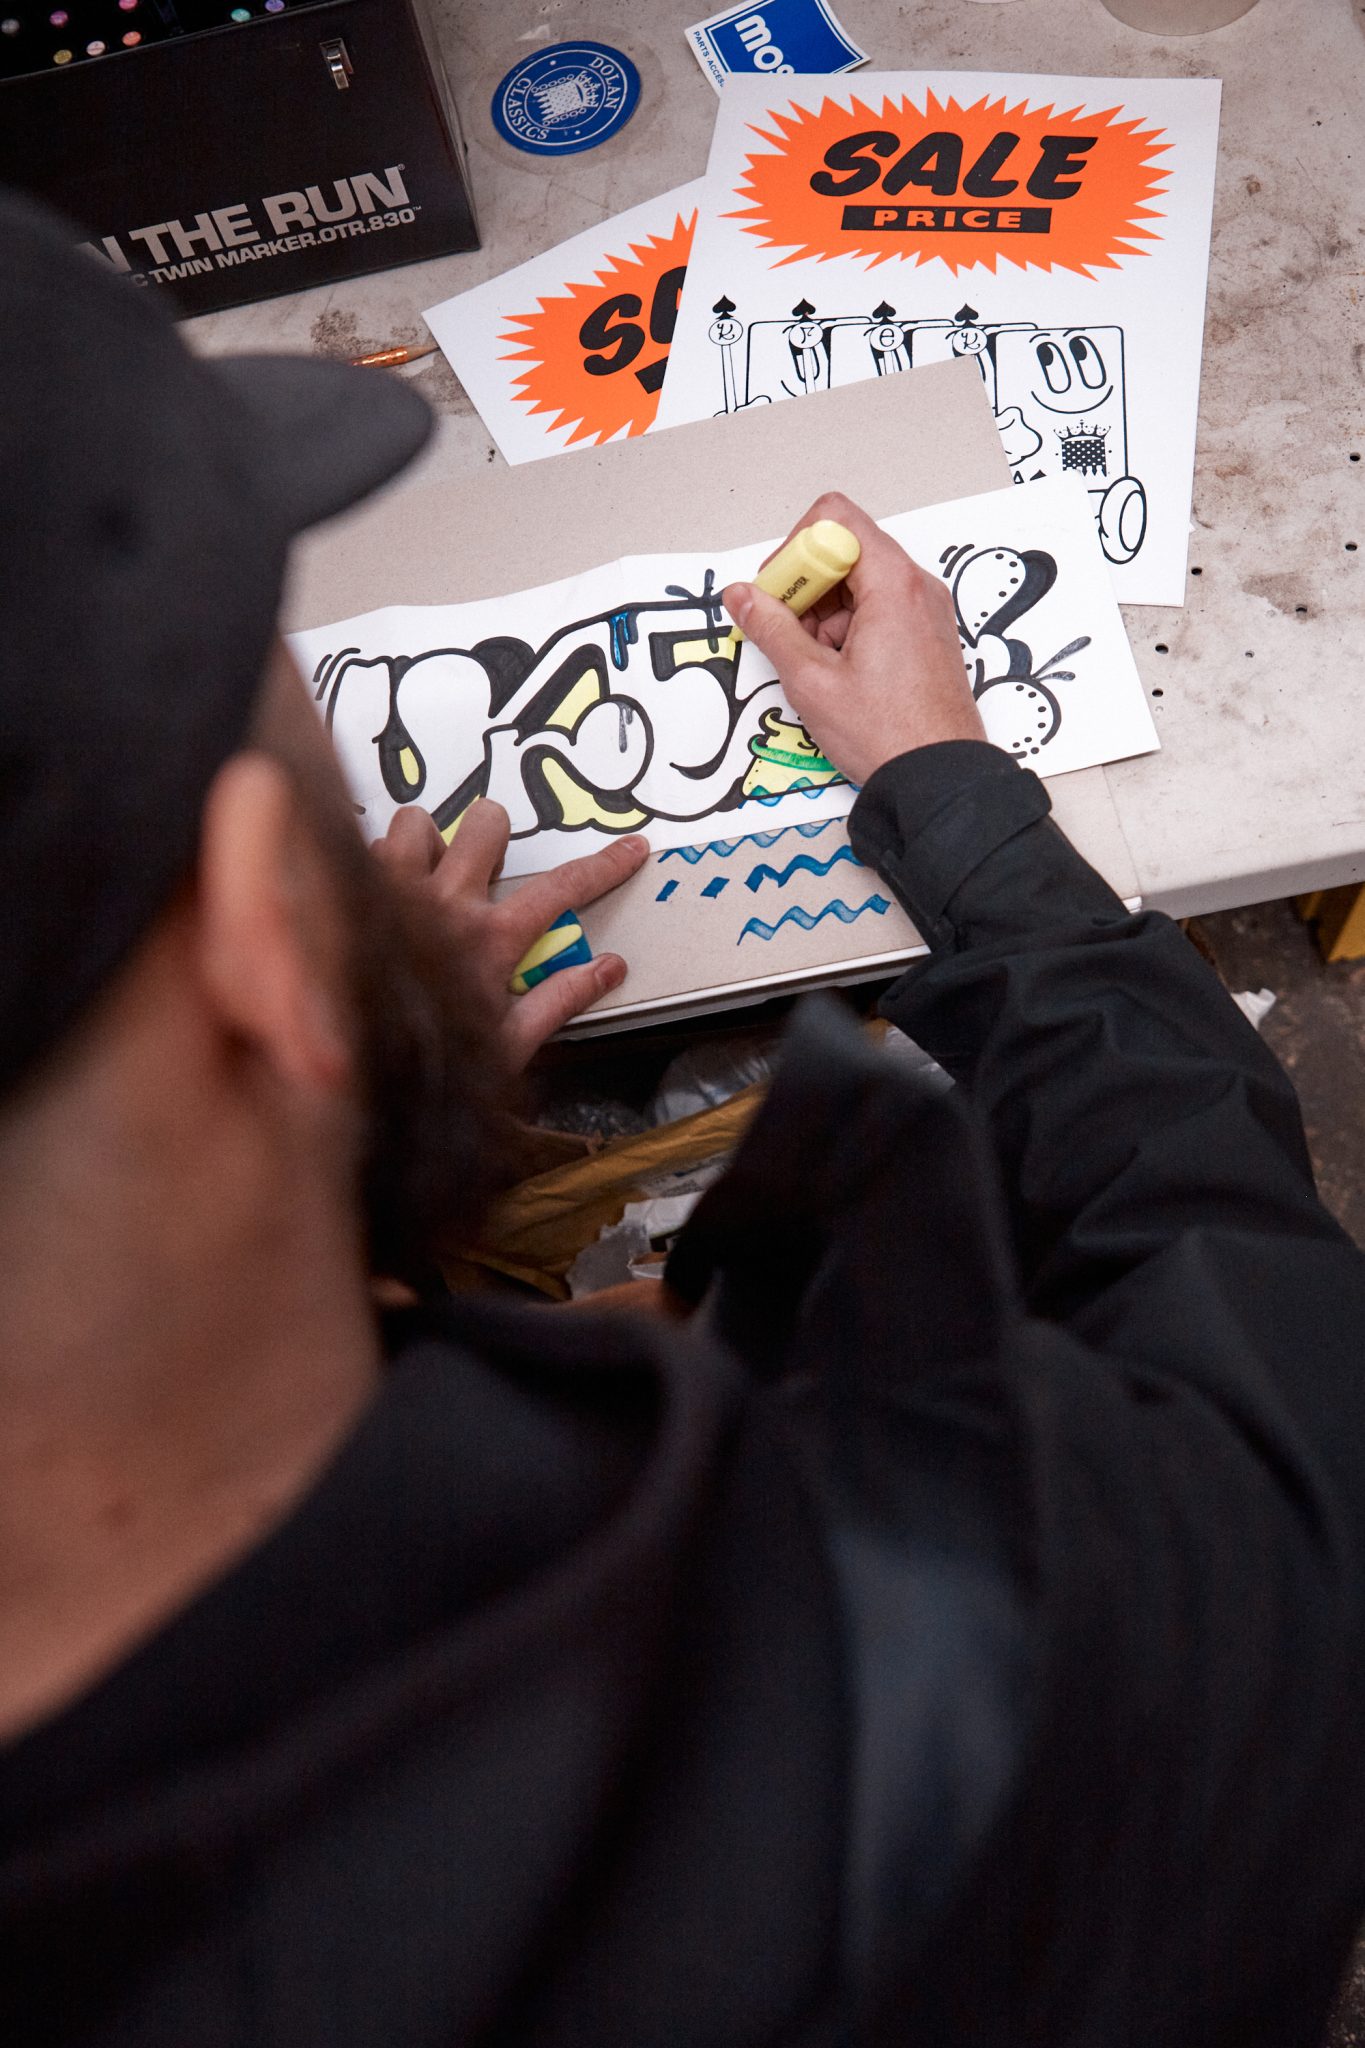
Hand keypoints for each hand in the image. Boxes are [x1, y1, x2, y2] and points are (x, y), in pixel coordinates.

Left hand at [374, 799, 648, 1068]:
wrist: (349, 1065)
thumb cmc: (428, 1058)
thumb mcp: (509, 1044)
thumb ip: (560, 999)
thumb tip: (609, 968)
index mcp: (491, 940)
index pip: (562, 890)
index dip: (604, 865)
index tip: (630, 848)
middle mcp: (446, 903)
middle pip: (486, 827)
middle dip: (492, 835)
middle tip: (485, 862)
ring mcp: (394, 891)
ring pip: (416, 823)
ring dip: (426, 844)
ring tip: (424, 874)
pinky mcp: (349, 893)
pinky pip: (364, 849)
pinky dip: (374, 863)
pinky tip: (373, 894)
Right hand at [722, 490, 982, 786]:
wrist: (940, 780)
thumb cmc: (889, 735)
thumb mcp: (812, 681)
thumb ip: (770, 629)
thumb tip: (741, 596)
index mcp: (893, 583)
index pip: (834, 520)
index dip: (795, 550)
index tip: (778, 593)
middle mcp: (915, 586)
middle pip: (844, 550)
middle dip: (805, 587)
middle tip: (786, 635)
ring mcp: (924, 610)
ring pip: (857, 583)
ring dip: (822, 614)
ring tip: (815, 666)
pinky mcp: (924, 635)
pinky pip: (876, 610)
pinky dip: (846, 630)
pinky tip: (836, 673)